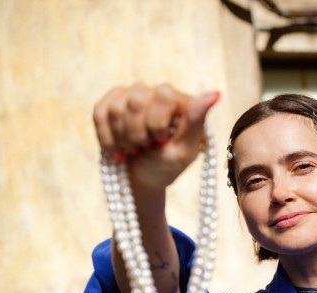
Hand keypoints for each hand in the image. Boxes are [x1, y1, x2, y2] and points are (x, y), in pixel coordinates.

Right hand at [92, 82, 219, 192]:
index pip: (163, 95)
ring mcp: (133, 93)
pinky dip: (107, 138)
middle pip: (136, 100)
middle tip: (145, 147)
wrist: (141, 177)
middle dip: (137, 133)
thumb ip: (196, 121)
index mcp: (180, 100)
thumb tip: (215, 93)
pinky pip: (101, 113)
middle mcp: (157, 92)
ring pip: (117, 108)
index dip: (156, 123)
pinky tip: (119, 148)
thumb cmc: (167, 165)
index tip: (161, 142)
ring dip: (123, 138)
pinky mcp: (111, 101)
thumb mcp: (185, 150)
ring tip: (133, 149)